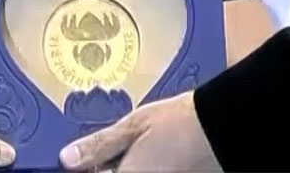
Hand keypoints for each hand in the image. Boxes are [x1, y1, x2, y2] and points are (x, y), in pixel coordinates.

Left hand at [58, 92, 219, 171]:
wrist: (222, 128)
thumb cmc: (179, 123)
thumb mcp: (134, 125)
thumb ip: (99, 146)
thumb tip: (67, 158)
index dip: (87, 167)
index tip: (82, 160)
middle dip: (108, 166)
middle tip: (110, 151)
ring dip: (122, 165)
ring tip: (135, 148)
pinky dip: (140, 165)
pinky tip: (150, 154)